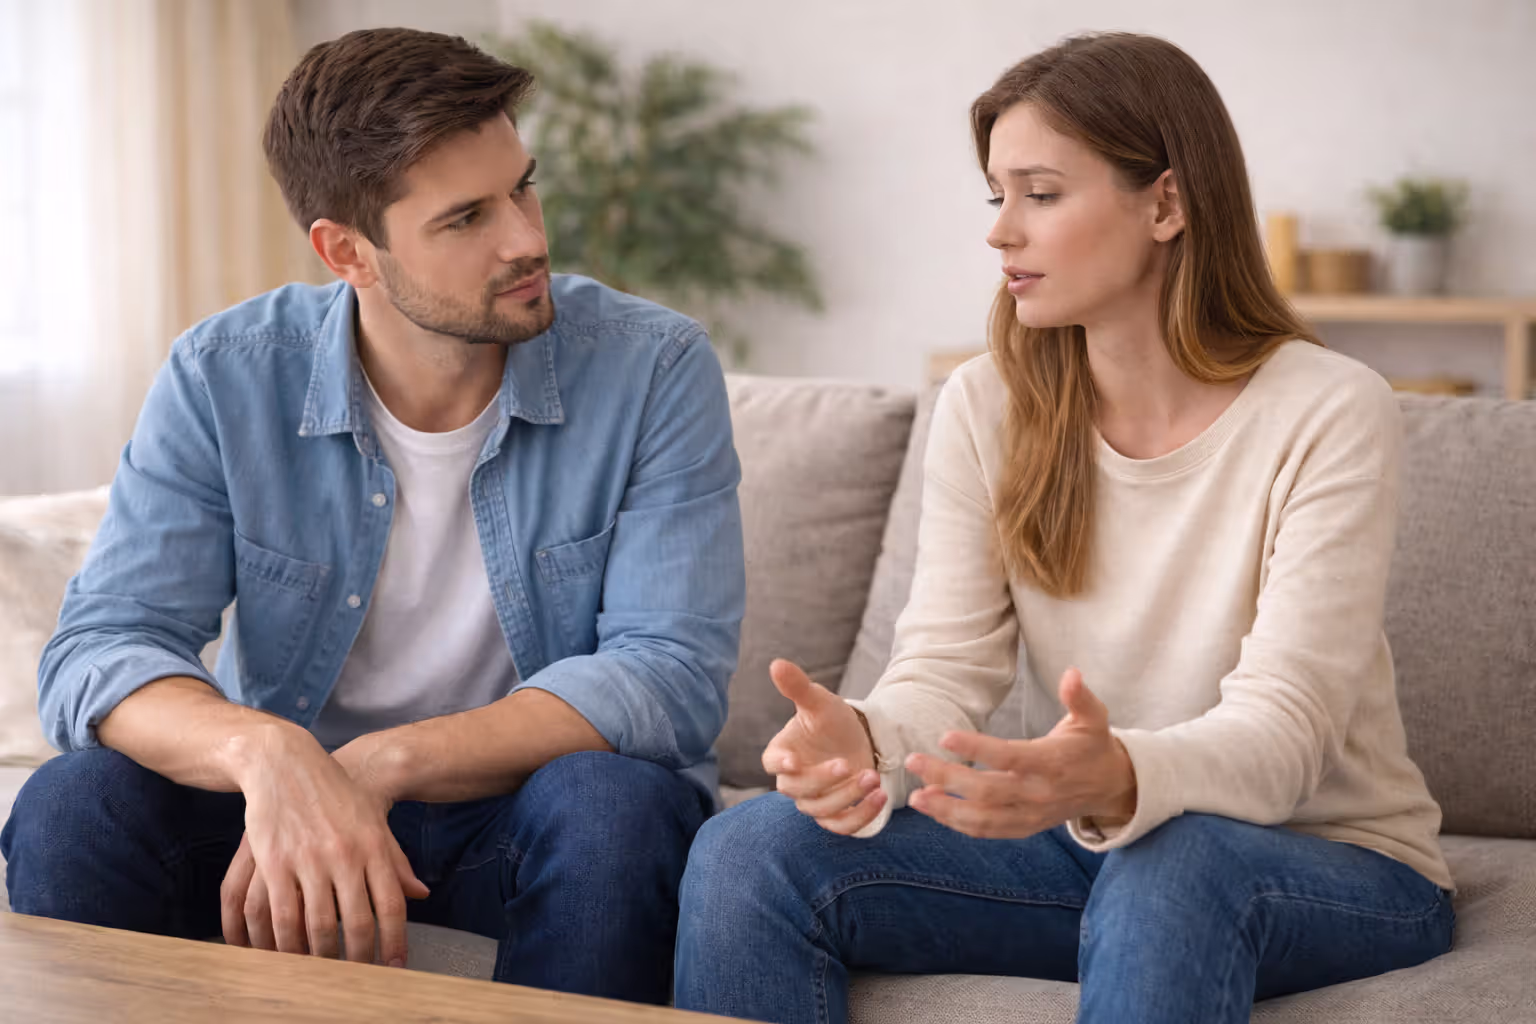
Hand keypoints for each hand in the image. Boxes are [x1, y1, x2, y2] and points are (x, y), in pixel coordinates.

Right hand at [219, 725, 428, 965]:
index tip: (395, 968)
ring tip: (320, 974)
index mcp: (373, 845)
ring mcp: (306, 858)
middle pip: (354, 923)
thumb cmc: (336, 795)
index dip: (395, 941)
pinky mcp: (271, 861)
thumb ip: (395, 860)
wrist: (287, 763)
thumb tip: (422, 894)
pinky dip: (279, 942)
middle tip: (356, 980)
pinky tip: (283, 956)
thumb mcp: (373, 821)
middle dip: (356, 959)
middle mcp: (343, 854)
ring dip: (316, 958)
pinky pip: (276, 914)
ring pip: (313, 926)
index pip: (391, 904)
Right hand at [760, 659, 884, 834]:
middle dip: (824, 780)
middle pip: (798, 790)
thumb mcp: (818, 702)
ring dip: (847, 797)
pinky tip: (881, 797)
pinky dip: (861, 816)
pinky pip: (843, 825)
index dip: (781, 764)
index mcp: (782, 753)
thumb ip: (797, 687)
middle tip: (849, 764)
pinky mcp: (836, 815)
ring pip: (822, 810)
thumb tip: (776, 663)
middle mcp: (794, 782)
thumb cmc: (830, 720)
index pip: (772, 763)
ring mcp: (814, 801)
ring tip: (873, 777)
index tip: (794, 762)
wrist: (856, 739)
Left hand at [906, 668, 1136, 839]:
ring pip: (983, 818)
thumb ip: (1080, 697)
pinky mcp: (1025, 827)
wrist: (1110, 787)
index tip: (944, 736)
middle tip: (913, 761)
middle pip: (986, 790)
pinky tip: (935, 809)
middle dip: (946, 778)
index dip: (976, 748)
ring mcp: (1030, 814)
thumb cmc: (1092, 745)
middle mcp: (1038, 793)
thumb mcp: (1094, 717)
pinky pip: (989, 831)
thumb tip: (1071, 673)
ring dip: (946, 810)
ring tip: (916, 796)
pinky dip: (959, 824)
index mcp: (1051, 763)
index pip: (1008, 757)